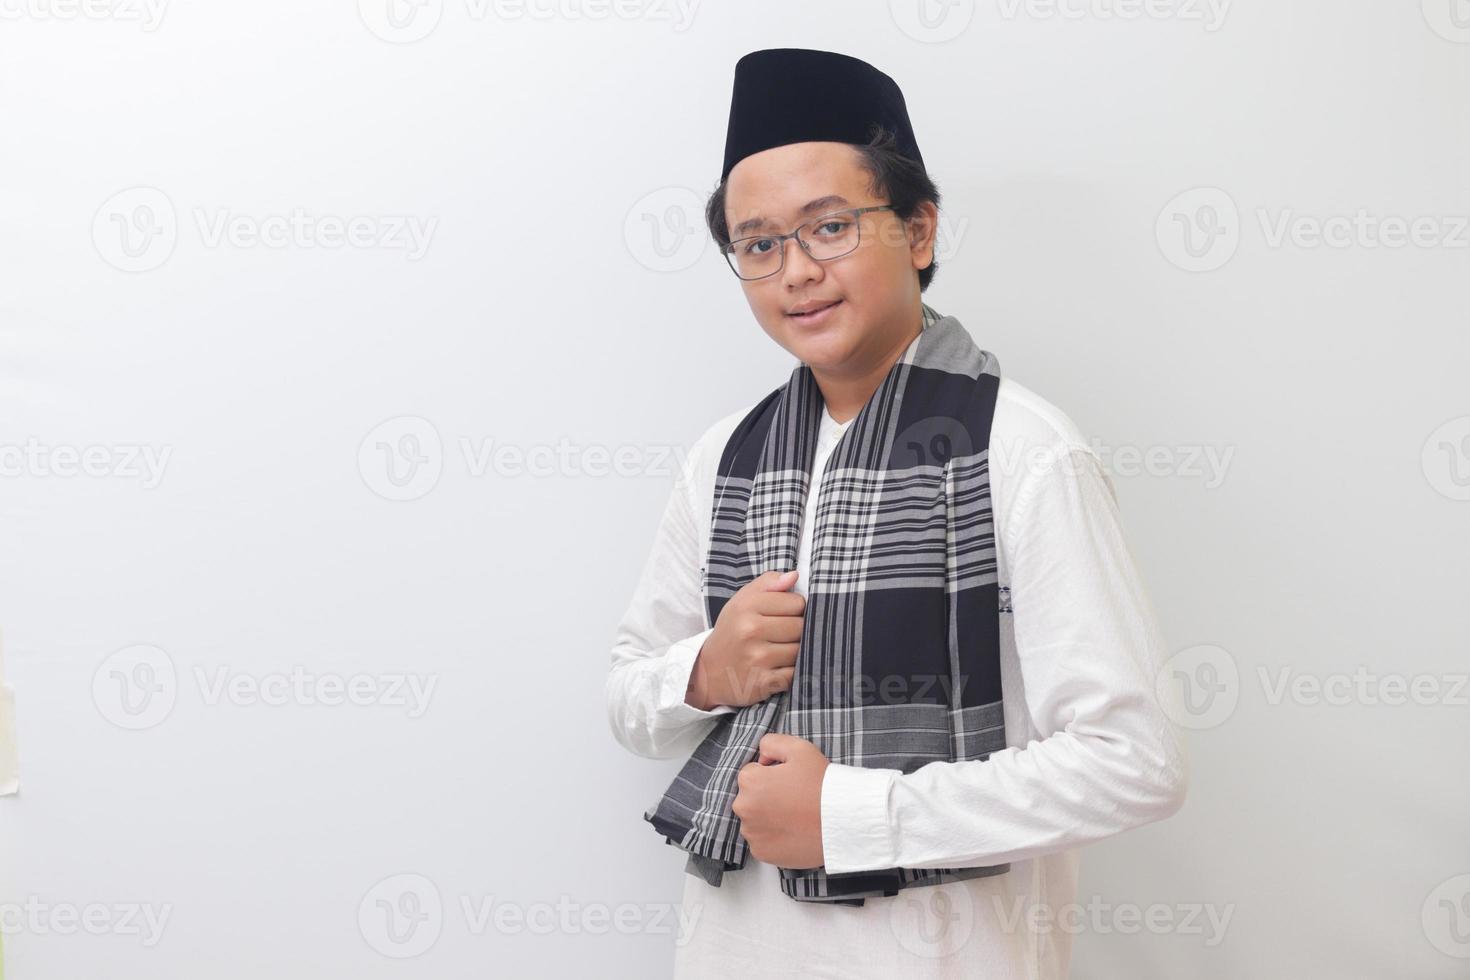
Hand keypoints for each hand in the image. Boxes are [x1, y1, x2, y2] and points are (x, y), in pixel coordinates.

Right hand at [686, 569, 803, 709]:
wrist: (708, 672)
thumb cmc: (732, 631)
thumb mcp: (742, 601)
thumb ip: (768, 583)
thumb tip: (794, 576)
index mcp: (746, 607)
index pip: (797, 603)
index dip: (795, 608)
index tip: (783, 614)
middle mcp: (750, 631)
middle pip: (801, 626)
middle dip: (797, 630)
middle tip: (781, 634)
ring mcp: (757, 658)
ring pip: (800, 650)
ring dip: (795, 651)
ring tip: (779, 650)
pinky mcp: (763, 682)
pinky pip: (795, 673)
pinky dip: (791, 671)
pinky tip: (777, 667)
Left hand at [732, 733, 828, 868]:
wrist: (842, 821)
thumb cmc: (821, 784)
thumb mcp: (800, 748)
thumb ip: (772, 742)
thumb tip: (762, 757)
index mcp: (750, 781)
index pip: (751, 773)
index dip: (771, 774)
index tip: (789, 781)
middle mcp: (744, 808)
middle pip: (750, 797)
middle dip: (766, 796)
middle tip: (793, 799)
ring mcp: (752, 833)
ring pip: (755, 820)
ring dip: (768, 817)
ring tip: (795, 816)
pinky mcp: (761, 853)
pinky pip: (762, 841)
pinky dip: (773, 837)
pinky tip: (792, 831)